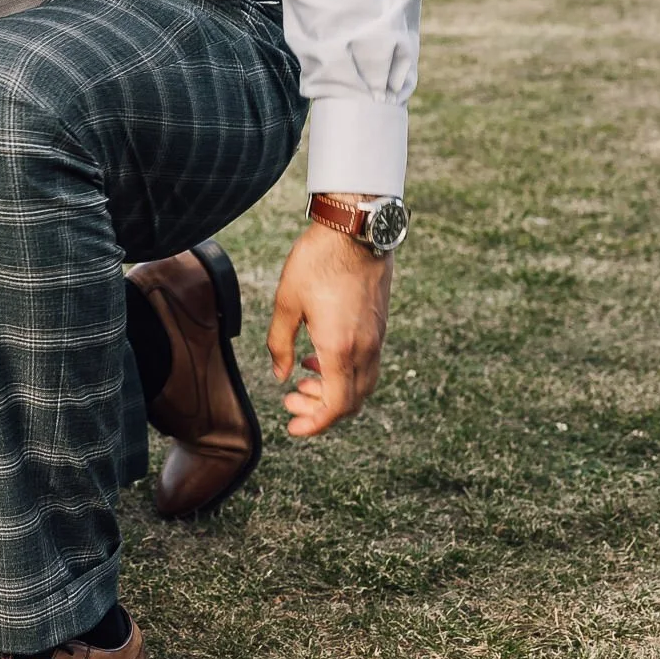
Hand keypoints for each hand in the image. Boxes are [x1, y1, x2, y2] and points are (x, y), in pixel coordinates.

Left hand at [265, 199, 393, 437]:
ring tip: (302, 383)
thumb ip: (280, 344)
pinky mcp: (379, 326)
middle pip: (351, 401)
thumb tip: (280, 375)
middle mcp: (366, 349)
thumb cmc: (317, 262)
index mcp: (341, 348)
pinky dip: (343, 374)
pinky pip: (366, 364)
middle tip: (290, 403)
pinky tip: (319, 359)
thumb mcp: (286, 303)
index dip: (315, 423)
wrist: (355, 231)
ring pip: (361, 384)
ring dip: (333, 393)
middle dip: (320, 410)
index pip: (336, 406)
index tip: (294, 427)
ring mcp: (377, 338)